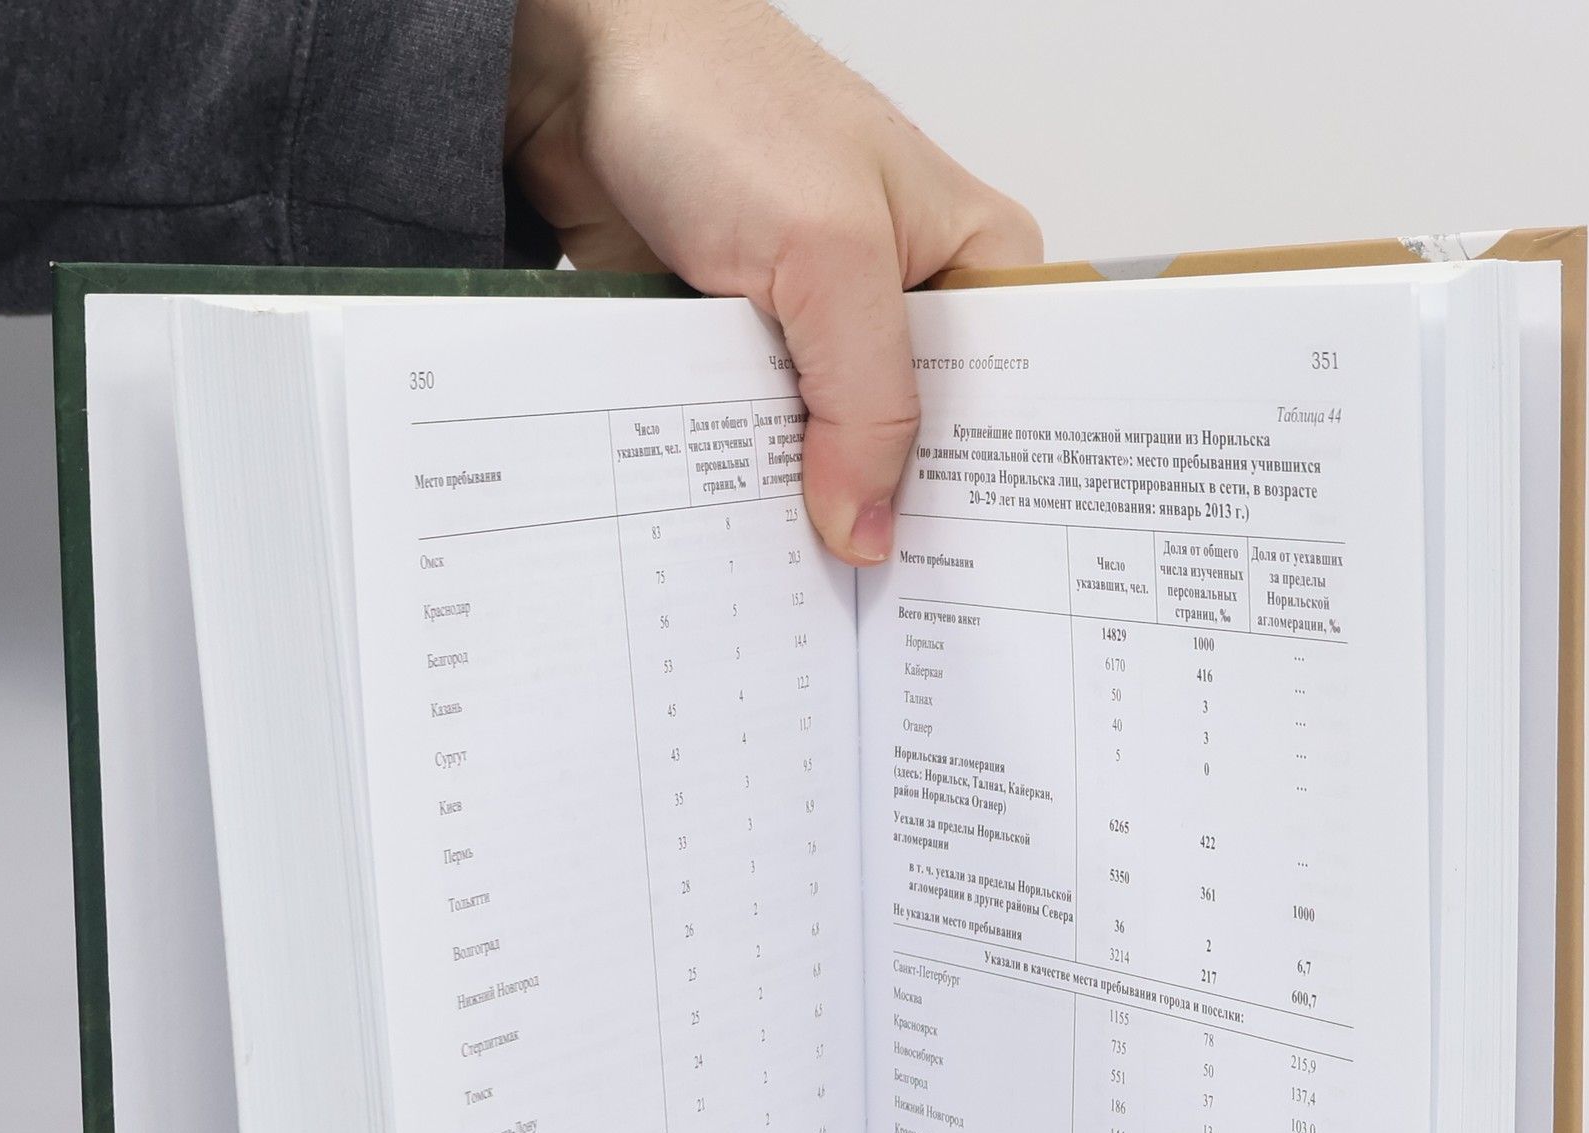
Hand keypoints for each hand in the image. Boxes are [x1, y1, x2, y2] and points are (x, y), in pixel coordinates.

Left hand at [506, 0, 1041, 564]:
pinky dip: (746, 485)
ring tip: (810, 589)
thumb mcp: (828, 256)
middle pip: (921, 446)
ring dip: (809, 508)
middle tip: (885, 603)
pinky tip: (744, 537)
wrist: (577, 73)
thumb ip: (866, 403)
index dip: (995, 488)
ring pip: (834, 459)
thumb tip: (870, 532)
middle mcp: (905, 309)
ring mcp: (821, 340)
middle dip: (895, 510)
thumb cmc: (722, 100)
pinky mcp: (746, 362)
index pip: (1012, 402)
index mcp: (972, 266)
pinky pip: (758, 451)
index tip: (977, 575)